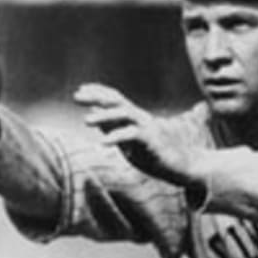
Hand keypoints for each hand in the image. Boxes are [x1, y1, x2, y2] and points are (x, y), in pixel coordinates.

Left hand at [74, 83, 203, 186]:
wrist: (181, 166)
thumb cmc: (154, 154)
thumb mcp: (128, 140)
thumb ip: (112, 127)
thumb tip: (94, 113)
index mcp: (134, 117)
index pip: (114, 98)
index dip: (97, 92)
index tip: (80, 90)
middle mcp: (140, 117)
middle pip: (117, 100)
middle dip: (96, 96)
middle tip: (76, 97)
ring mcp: (147, 127)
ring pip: (124, 114)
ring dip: (104, 116)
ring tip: (85, 121)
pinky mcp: (151, 140)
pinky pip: (132, 135)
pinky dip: (116, 137)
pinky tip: (102, 144)